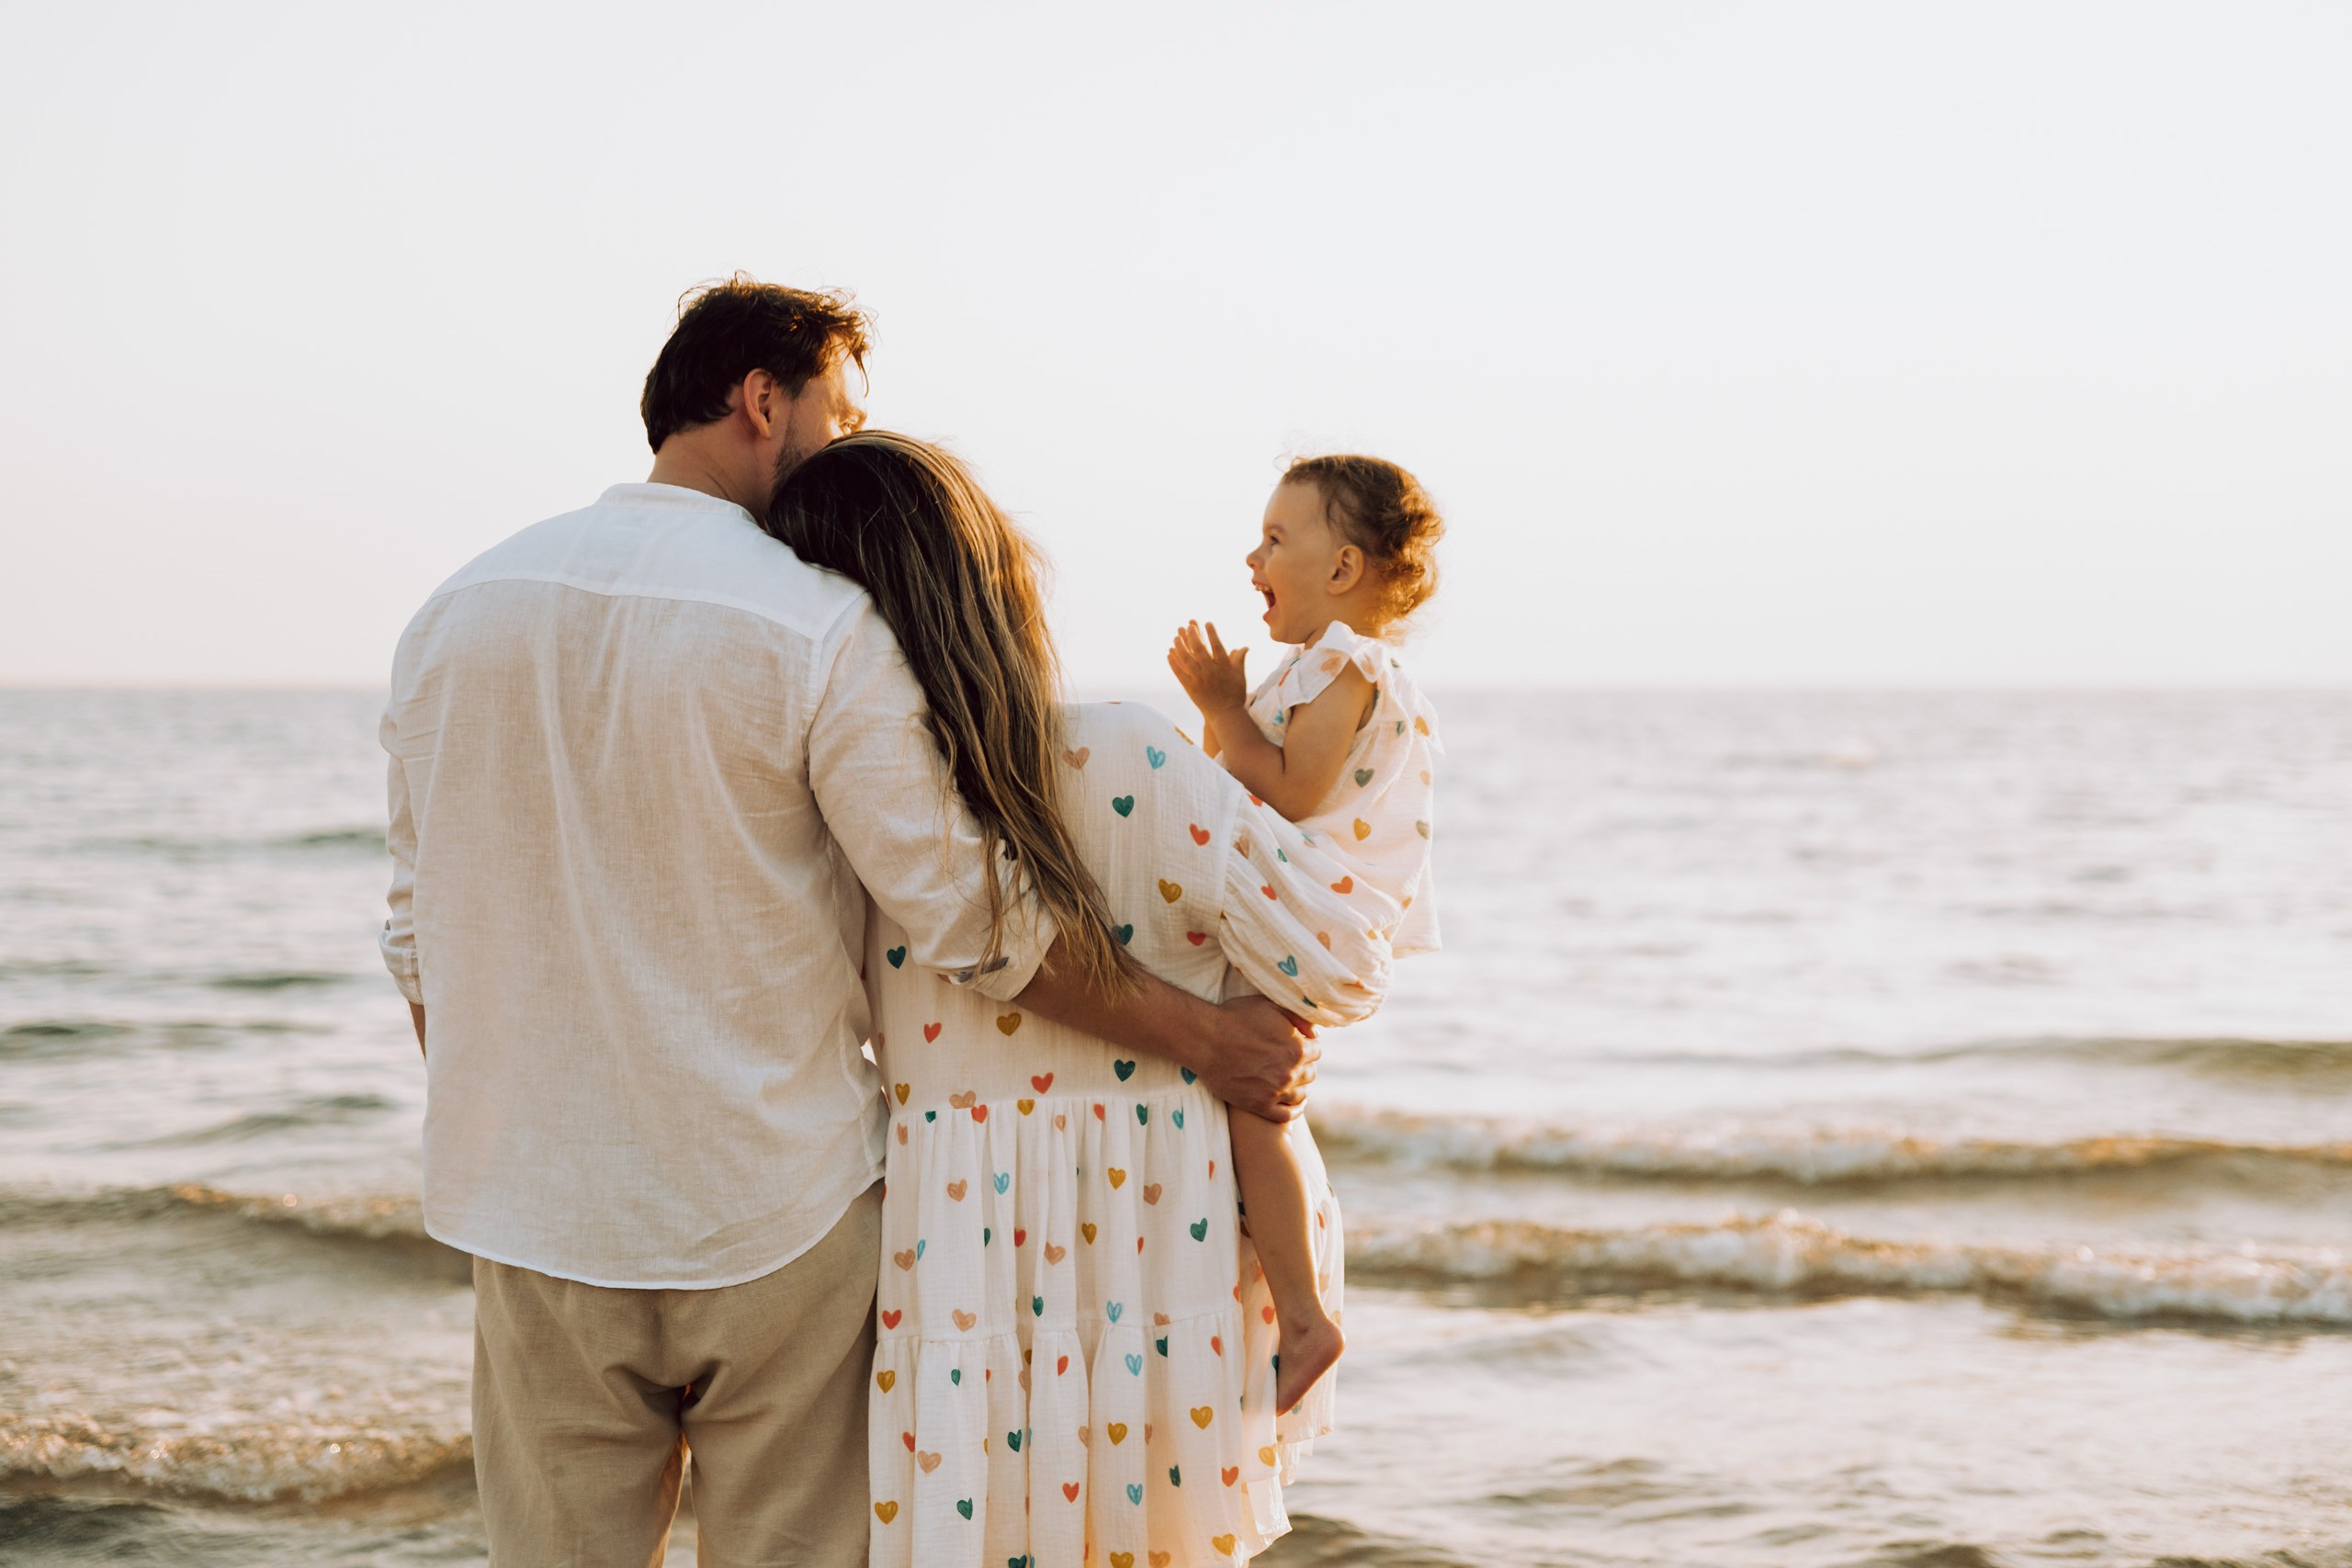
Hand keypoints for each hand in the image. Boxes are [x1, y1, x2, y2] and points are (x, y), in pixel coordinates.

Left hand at [1167, 621, 1248, 716]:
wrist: (1225, 714)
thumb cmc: (1235, 694)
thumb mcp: (1240, 676)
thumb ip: (1239, 660)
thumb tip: (1244, 647)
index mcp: (1223, 667)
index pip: (1217, 646)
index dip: (1212, 634)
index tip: (1207, 623)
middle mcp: (1210, 672)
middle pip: (1199, 650)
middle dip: (1193, 636)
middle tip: (1188, 626)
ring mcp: (1199, 680)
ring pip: (1187, 660)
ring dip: (1180, 647)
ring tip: (1176, 637)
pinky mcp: (1190, 688)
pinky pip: (1180, 673)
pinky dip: (1174, 663)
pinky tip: (1169, 654)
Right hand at [1192, 995, 1318, 1120]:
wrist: (1205, 1039)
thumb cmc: (1235, 1017)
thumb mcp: (1270, 1005)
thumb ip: (1297, 1017)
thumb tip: (1315, 1033)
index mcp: (1297, 1048)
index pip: (1316, 1051)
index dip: (1306, 1045)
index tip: (1297, 1045)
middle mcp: (1290, 1072)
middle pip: (1311, 1073)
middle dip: (1303, 1065)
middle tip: (1289, 1061)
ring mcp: (1275, 1091)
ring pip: (1301, 1094)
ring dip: (1299, 1086)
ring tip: (1288, 1080)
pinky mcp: (1259, 1105)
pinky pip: (1286, 1115)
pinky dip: (1294, 1110)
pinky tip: (1292, 1104)